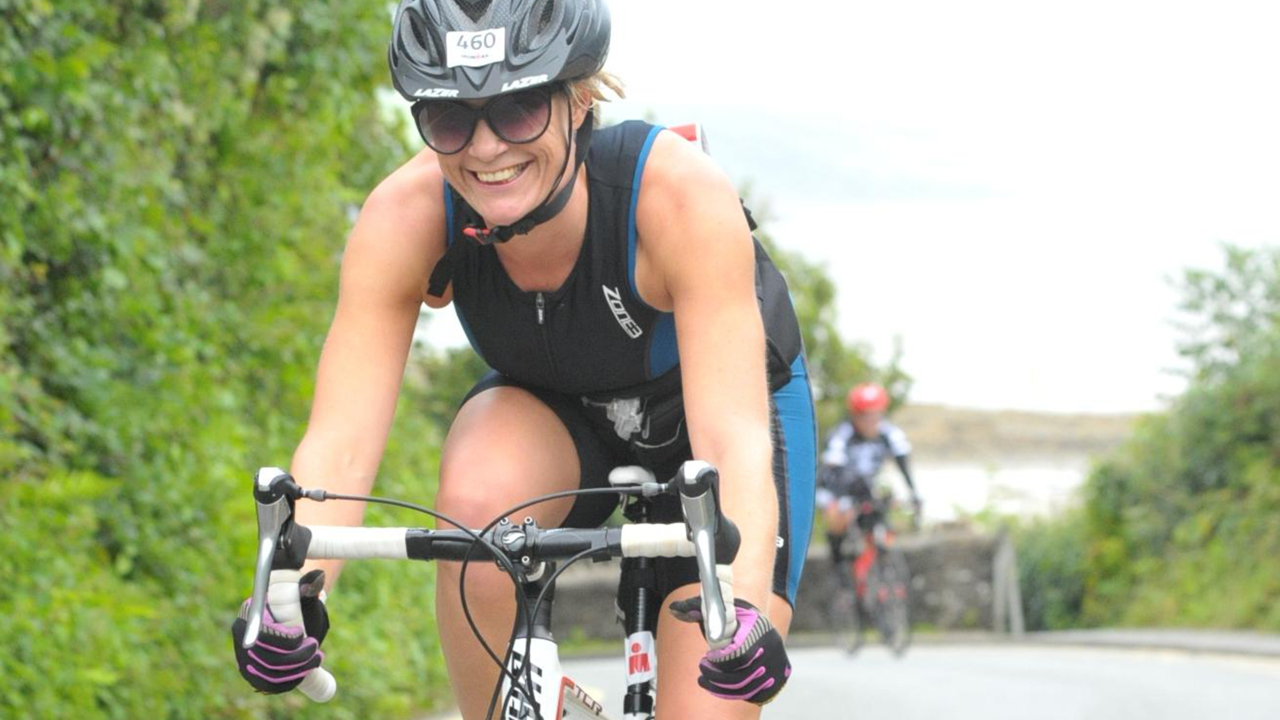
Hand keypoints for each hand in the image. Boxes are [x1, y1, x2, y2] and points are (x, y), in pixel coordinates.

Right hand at [230, 569, 329, 693]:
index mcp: (249, 613)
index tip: (302, 635)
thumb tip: (317, 577)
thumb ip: (308, 586)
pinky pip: (266, 685)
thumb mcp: (303, 592)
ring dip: (297, 670)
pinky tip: (305, 673)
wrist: (288, 613)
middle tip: (316, 648)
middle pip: (266, 658)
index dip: (284, 640)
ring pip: (269, 673)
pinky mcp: (251, 671)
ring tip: (317, 658)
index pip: (262, 635)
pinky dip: (288, 682)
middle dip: (296, 657)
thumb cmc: (296, 600)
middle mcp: (242, 636)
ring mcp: (244, 655)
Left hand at [668, 597, 790, 704]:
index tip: (707, 658)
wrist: (760, 624)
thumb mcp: (720, 606)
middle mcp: (772, 648)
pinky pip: (754, 694)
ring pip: (747, 687)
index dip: (720, 661)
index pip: (740, 655)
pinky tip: (718, 686)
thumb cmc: (737, 616)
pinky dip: (733, 693)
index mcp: (759, 628)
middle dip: (718, 677)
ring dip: (721, 687)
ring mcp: (775, 665)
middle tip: (702, 669)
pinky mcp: (776, 679)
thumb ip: (696, 607)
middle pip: (743, 675)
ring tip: (705, 678)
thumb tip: (674, 609)